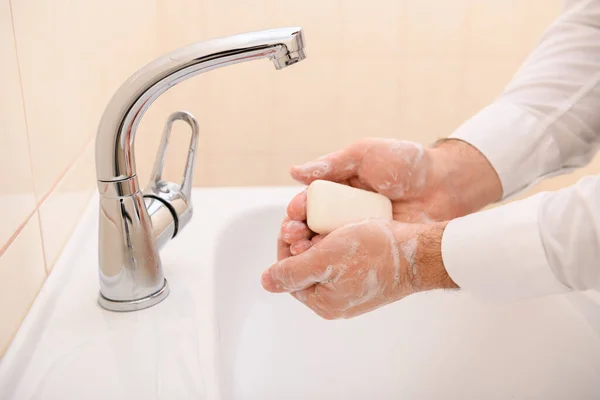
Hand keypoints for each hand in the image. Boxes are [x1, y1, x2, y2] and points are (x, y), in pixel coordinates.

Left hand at [263, 219, 457, 318]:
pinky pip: (339, 259)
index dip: (284, 247)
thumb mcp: (325, 259)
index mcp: (323, 302)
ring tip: (318, 219)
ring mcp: (351, 290)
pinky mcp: (364, 277)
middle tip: (301, 218)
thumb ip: (292, 272)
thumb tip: (265, 282)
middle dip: (300, 240)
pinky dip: (333, 241)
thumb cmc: (374, 252)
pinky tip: (337, 226)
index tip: (288, 223)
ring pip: (321, 260)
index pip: (288, 275)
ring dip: (315, 238)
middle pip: (304, 267)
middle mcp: (335, 300)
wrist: (417, 252)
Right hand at [278, 138, 501, 258]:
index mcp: (339, 188)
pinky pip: (349, 255)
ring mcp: (358, 230)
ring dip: (311, 250)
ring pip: (327, 243)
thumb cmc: (405, 162)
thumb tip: (293, 171)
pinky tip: (324, 265)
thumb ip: (331, 164)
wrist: (445, 184)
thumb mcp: (364, 154)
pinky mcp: (373, 246)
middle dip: (298, 232)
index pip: (310, 201)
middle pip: (313, 225)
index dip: (298, 209)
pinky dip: (334, 261)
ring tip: (302, 254)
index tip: (292, 216)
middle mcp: (344, 210)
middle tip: (292, 239)